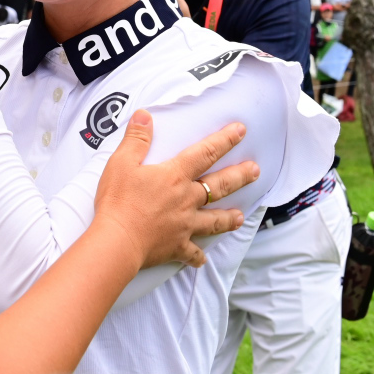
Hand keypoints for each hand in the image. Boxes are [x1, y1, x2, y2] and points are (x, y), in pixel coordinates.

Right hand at [94, 110, 258, 269]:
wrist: (118, 239)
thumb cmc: (118, 200)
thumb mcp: (121, 162)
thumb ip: (136, 139)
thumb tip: (145, 115)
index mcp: (174, 176)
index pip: (205, 153)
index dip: (224, 140)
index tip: (241, 131)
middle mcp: (186, 199)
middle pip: (219, 185)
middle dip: (239, 176)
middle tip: (255, 171)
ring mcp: (184, 224)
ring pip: (214, 220)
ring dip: (228, 218)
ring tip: (241, 217)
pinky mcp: (177, 246)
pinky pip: (192, 252)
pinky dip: (197, 256)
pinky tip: (202, 258)